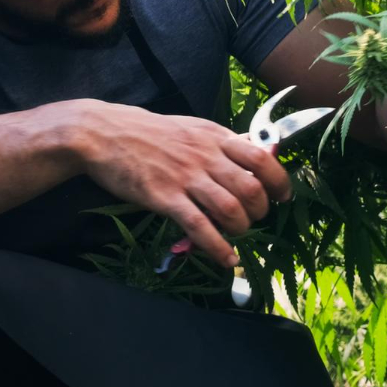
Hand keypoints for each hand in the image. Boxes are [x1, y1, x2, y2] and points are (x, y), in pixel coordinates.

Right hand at [68, 100, 292, 266]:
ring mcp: (185, 177)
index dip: (279, 181)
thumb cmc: (149, 132)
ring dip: (240, 229)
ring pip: (230, 209)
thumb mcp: (192, 127)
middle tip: (253, 219)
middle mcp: (206, 156)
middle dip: (260, 211)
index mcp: (215, 137)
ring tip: (236, 234)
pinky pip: (199, 226)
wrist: (104, 134)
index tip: (283, 197)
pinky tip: (226, 259)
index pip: (262, 158)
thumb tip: (257, 150)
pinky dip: (218, 247)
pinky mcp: (164, 197)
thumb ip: (223, 142)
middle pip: (251, 188)